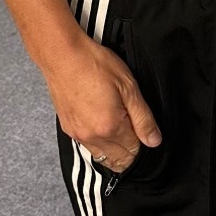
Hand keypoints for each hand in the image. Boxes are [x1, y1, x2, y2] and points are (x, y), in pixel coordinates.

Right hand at [46, 32, 161, 173]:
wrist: (62, 55)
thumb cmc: (94, 64)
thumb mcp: (128, 87)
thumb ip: (143, 118)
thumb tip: (154, 141)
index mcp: (110, 128)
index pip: (134, 152)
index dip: (143, 142)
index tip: (145, 130)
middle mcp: (91, 137)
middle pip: (117, 160)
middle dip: (130, 151)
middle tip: (135, 129)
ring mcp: (77, 134)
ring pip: (101, 156)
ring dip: (114, 150)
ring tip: (120, 128)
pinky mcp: (67, 128)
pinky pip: (87, 146)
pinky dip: (99, 143)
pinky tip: (103, 126)